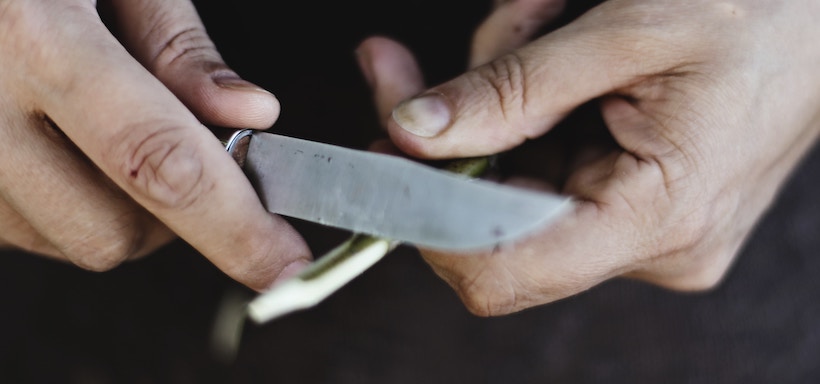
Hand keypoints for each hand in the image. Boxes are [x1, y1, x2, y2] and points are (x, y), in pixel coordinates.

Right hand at [0, 0, 310, 290]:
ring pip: (65, 242)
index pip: (160, 164)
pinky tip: (57, 141)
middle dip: (176, 216)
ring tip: (106, 129)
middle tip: (190, 154)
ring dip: (119, 210)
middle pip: (112, 233)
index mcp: (35, 42)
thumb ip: (176, 47)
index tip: (285, 264)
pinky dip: (65, 205)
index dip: (235, 228)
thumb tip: (250, 115)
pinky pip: (22, 229)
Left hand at [356, 0, 819, 314]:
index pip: (498, 271)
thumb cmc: (763, 8)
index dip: (425, 221)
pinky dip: (528, 107)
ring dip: (498, 100)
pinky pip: (546, 165)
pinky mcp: (635, 203)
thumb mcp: (629, 28)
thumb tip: (412, 131)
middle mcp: (650, 246)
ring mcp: (643, 231)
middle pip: (492, 220)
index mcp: (657, 216)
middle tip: (410, 61)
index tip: (384, 153)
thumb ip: (512, 88)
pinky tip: (550, 44)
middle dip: (450, 133)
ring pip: (513, 183)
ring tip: (539, 19)